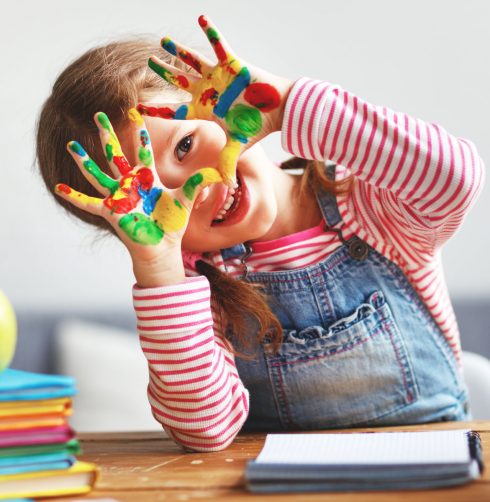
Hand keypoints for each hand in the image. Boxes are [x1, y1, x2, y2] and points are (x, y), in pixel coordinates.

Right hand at [55, 108, 220, 280]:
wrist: (162, 247)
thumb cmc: (172, 224)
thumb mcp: (186, 200)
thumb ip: (199, 184)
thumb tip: (220, 173)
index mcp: (148, 179)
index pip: (143, 152)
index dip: (140, 134)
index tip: (135, 115)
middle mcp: (131, 185)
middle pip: (116, 154)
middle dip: (108, 135)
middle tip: (98, 115)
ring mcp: (119, 197)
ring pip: (98, 174)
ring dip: (84, 160)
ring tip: (71, 145)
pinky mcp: (111, 211)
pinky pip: (88, 202)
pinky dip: (74, 196)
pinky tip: (58, 188)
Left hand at [139, 14, 291, 185]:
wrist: (277, 110)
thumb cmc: (257, 126)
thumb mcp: (238, 146)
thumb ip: (227, 162)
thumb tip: (226, 187)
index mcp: (205, 110)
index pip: (175, 111)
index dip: (156, 110)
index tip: (136, 109)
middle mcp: (207, 91)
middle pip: (179, 82)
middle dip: (164, 73)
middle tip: (149, 63)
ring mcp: (218, 76)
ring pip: (193, 61)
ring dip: (178, 51)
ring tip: (163, 41)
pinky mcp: (232, 63)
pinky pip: (219, 44)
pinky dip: (211, 32)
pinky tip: (201, 17)